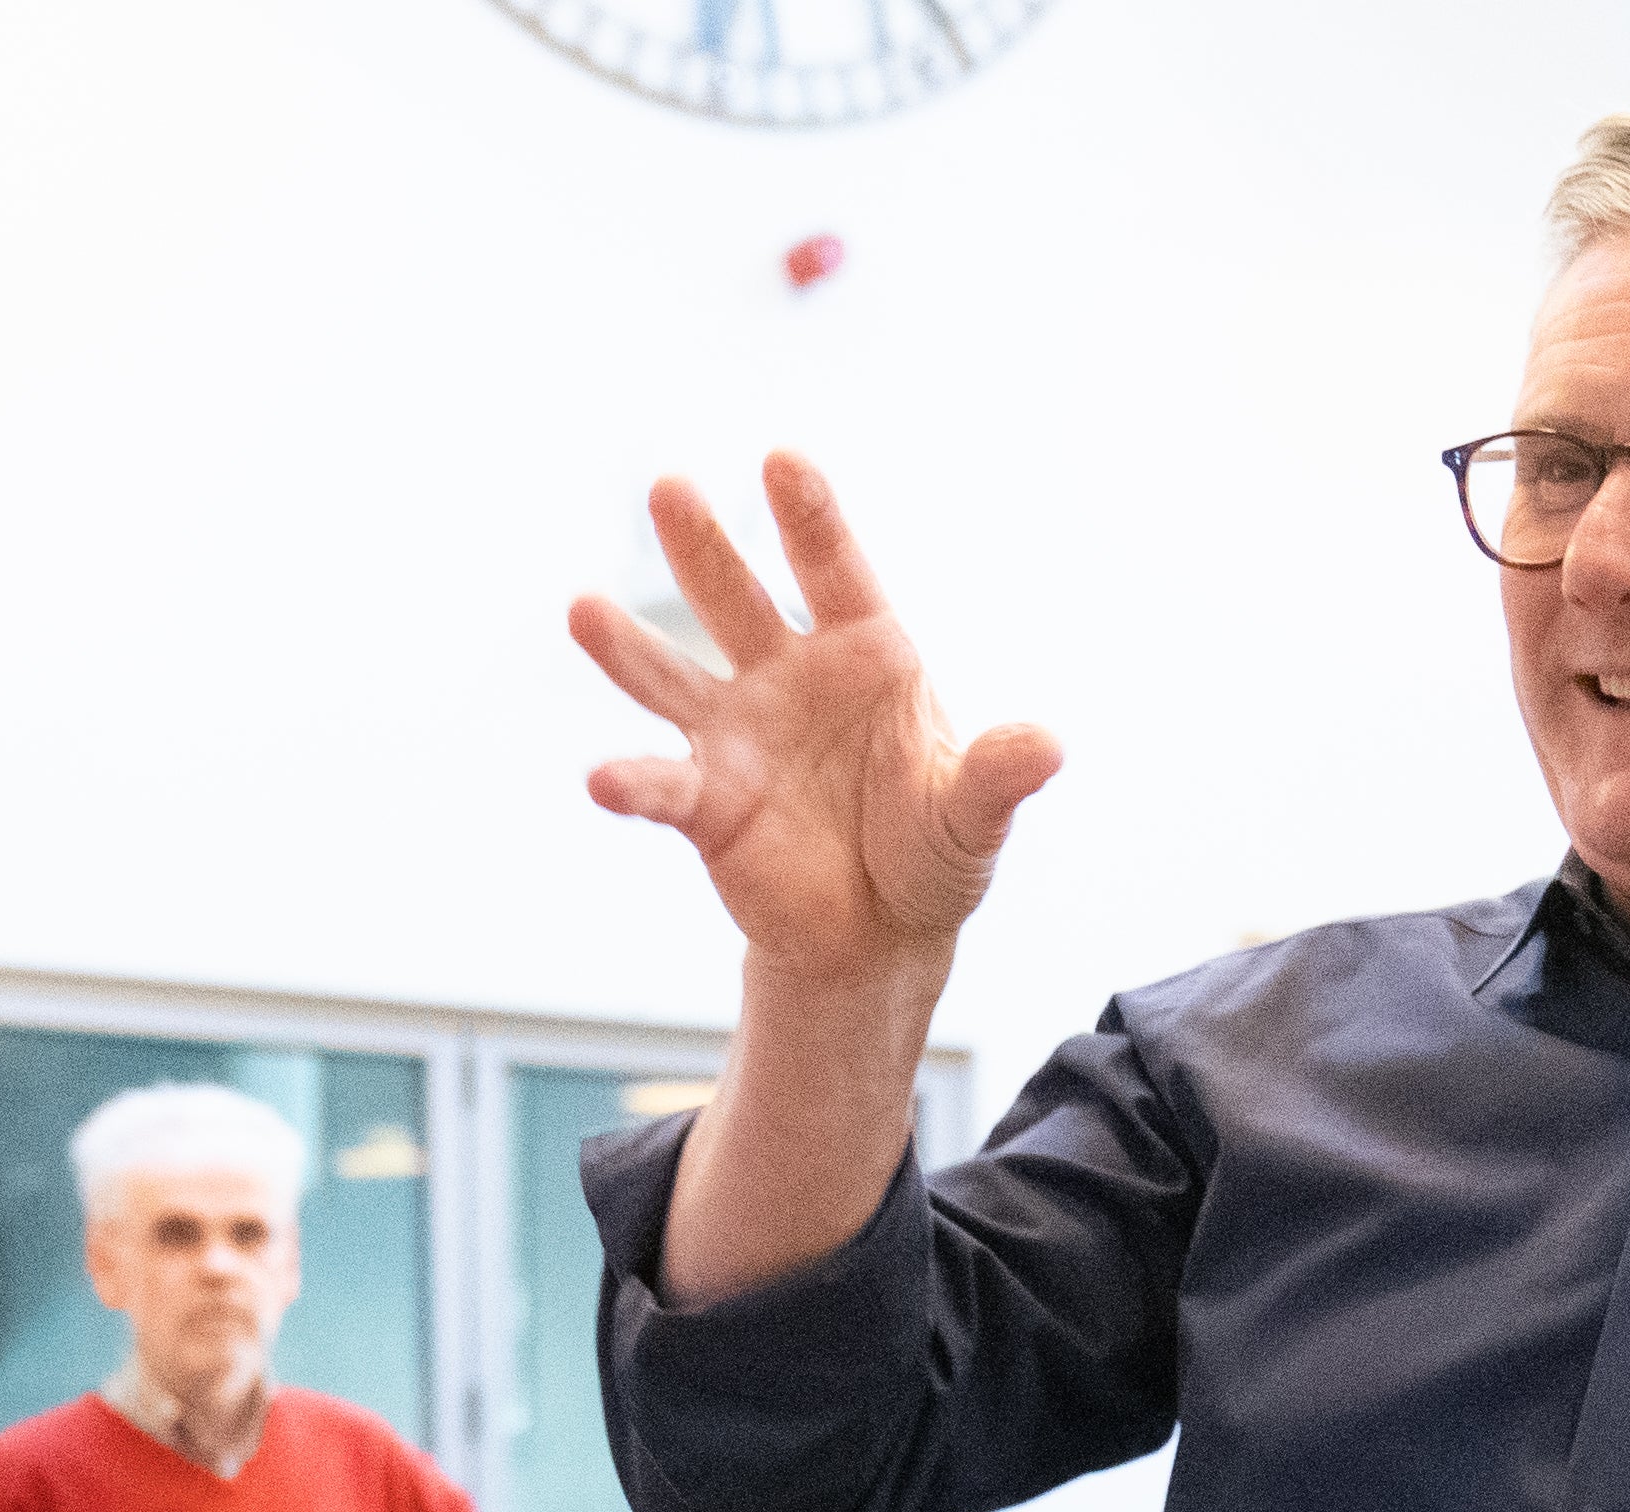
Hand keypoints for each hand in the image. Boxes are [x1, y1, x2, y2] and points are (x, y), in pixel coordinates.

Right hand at [565, 453, 1063, 987]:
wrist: (880, 933)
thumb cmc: (929, 852)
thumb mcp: (972, 814)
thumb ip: (998, 774)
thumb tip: (1048, 746)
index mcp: (864, 653)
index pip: (834, 570)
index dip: (809, 518)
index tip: (782, 460)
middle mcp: (788, 676)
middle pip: (738, 598)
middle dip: (703, 546)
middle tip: (668, 486)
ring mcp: (738, 735)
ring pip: (674, 675)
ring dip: (628, 646)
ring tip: (581, 609)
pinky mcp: (706, 803)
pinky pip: (663, 788)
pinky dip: (634, 784)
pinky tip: (604, 780)